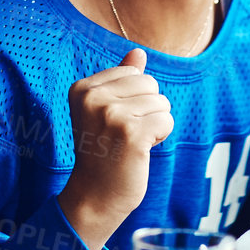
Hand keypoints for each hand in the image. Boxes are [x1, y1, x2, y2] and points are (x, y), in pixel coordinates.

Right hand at [57, 48, 174, 249]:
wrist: (95, 197)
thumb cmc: (104, 152)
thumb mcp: (105, 111)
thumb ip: (121, 80)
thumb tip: (138, 52)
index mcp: (83, 88)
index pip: (134, 73)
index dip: (135, 99)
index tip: (115, 124)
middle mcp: (93, 98)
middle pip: (150, 84)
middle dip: (148, 110)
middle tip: (125, 135)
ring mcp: (111, 114)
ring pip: (161, 103)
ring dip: (154, 125)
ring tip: (132, 143)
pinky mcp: (131, 133)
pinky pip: (167, 120)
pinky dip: (161, 136)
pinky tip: (141, 151)